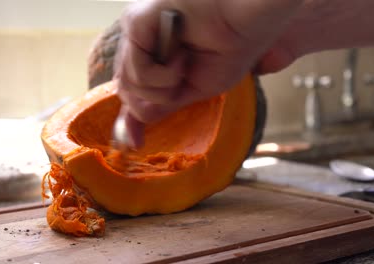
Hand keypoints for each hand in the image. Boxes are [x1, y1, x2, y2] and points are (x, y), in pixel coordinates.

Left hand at [114, 0, 302, 146]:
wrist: (248, 22)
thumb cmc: (230, 48)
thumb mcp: (192, 89)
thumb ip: (161, 105)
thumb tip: (131, 135)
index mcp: (153, 51)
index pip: (130, 88)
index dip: (130, 117)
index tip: (135, 142)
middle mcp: (140, 40)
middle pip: (126, 89)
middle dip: (156, 98)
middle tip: (181, 81)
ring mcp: (137, 31)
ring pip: (128, 84)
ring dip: (164, 86)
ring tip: (186, 61)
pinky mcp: (137, 22)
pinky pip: (136, 70)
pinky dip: (163, 75)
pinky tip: (182, 55)